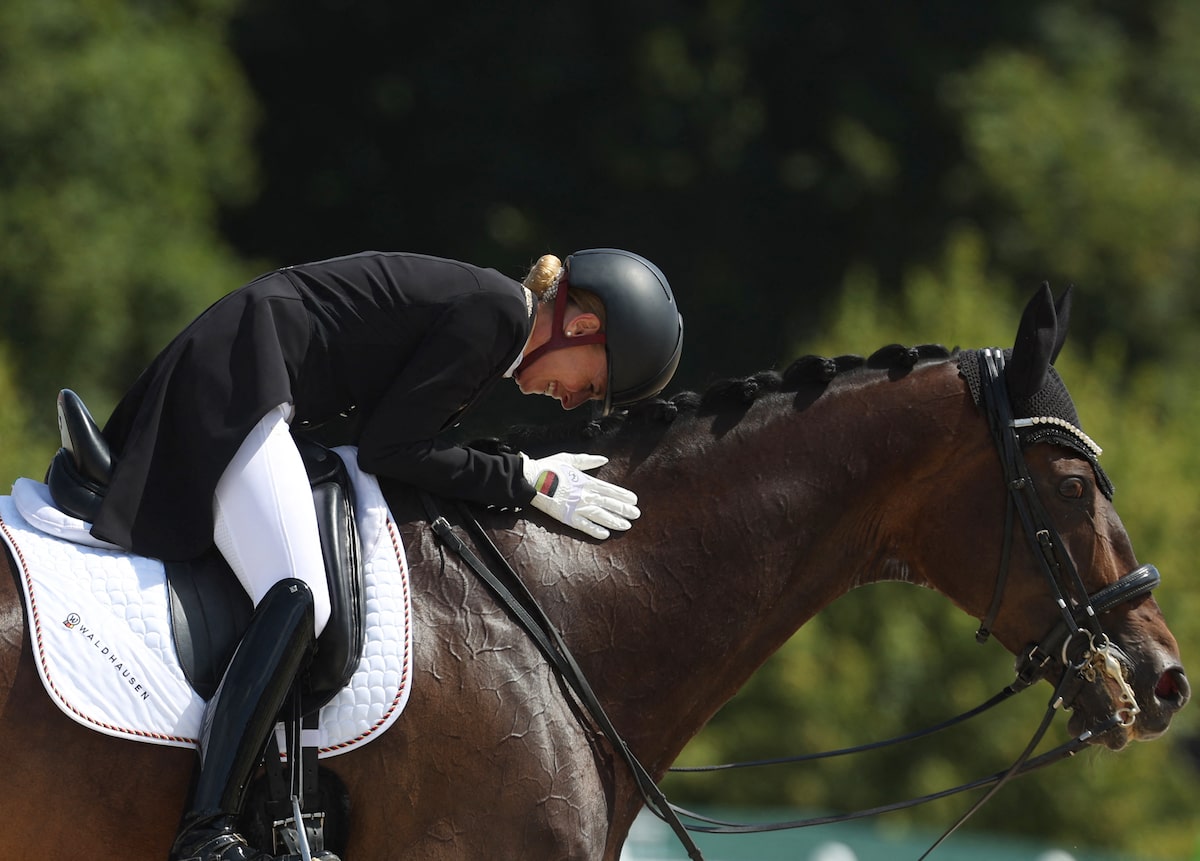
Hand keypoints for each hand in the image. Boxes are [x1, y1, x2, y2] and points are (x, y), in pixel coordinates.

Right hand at [520, 452, 640, 539]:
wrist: (530, 479)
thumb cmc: (549, 467)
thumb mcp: (570, 459)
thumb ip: (588, 460)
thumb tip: (604, 459)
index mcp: (586, 481)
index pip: (609, 489)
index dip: (623, 495)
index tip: (634, 499)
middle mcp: (584, 494)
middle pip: (608, 503)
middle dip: (623, 509)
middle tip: (637, 514)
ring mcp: (576, 507)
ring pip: (600, 515)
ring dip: (614, 521)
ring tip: (626, 525)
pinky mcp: (566, 517)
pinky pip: (583, 525)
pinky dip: (594, 530)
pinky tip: (605, 535)